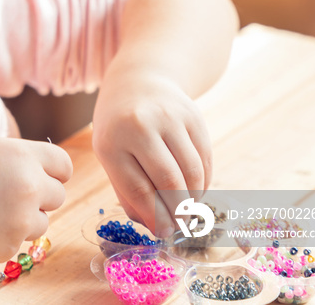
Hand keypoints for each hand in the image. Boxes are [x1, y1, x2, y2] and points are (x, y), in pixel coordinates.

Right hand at [0, 138, 71, 264]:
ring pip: (42, 223)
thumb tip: (44, 173)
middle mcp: (29, 186)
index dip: (55, 172)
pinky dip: (4, 237)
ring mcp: (21, 219)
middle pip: (58, 195)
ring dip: (24, 219)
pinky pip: (19, 241)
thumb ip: (19, 159)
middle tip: (10, 196)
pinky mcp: (10, 246)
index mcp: (23, 156)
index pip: (64, 165)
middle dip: (40, 197)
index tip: (45, 177)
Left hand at [92, 68, 211, 237]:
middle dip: (178, 211)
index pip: (137, 188)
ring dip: (193, 198)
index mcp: (111, 141)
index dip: (154, 216)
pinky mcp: (192, 115)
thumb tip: (155, 226)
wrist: (139, 81)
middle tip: (181, 226)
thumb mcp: (110, 153)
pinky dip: (203, 180)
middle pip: (168, 181)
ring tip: (188, 209)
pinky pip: (204, 157)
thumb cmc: (119, 127)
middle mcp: (139, 126)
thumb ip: (127, 190)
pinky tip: (196, 190)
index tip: (164, 233)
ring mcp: (168, 118)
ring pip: (191, 171)